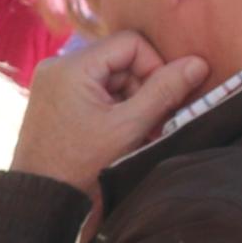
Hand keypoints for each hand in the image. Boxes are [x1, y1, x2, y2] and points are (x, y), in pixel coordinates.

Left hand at [11, 32, 210, 194]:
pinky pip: (95, 91)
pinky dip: (115, 108)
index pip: (131, 43)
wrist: (43, 199)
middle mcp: (58, 66)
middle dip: (144, 88)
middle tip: (154, 122)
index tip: (163, 100)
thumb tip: (198, 63)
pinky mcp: (56, 100)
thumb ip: (165, 91)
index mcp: (72, 66)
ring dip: (132, 101)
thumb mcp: (130, 126)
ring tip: (138, 133)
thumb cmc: (81, 165)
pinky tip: (122, 134)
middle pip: (121, 60)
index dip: (155, 67)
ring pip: (111, 77)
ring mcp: (54, 84)